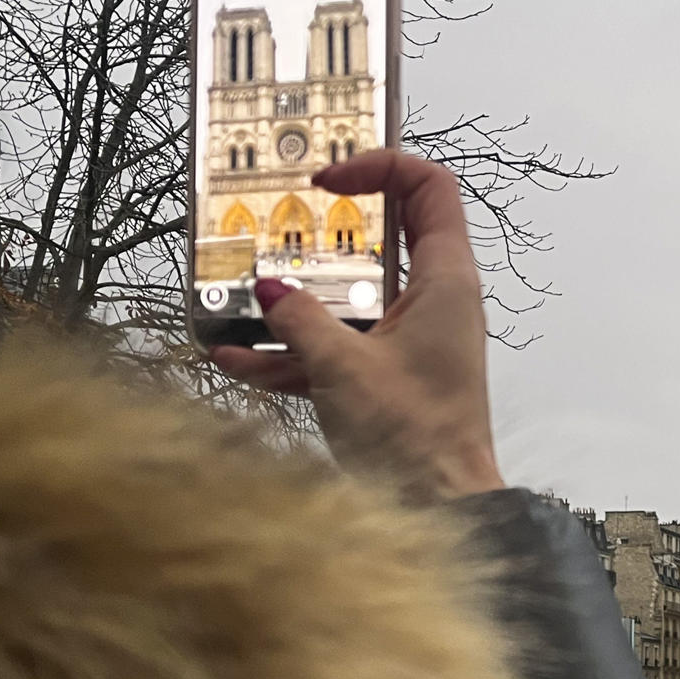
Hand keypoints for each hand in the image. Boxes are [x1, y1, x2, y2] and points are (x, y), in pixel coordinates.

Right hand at [211, 151, 504, 501]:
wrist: (441, 511)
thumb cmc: (416, 436)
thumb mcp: (344, 367)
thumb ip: (301, 320)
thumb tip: (268, 290)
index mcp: (445, 281)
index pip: (429, 189)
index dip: (381, 168)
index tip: (326, 180)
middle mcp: (434, 303)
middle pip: (380, 241)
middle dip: (319, 234)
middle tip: (271, 223)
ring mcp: (411, 341)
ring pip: (350, 300)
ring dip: (294, 300)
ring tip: (233, 296)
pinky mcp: (389, 379)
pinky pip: (337, 349)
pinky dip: (291, 353)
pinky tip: (233, 359)